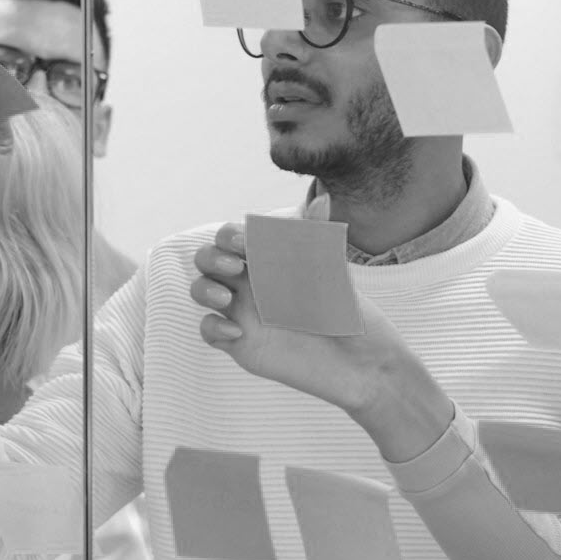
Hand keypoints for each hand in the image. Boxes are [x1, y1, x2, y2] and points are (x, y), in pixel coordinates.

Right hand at [191, 224, 449, 460]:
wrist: (358, 363)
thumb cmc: (346, 312)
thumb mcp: (331, 273)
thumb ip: (318, 238)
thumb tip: (322, 196)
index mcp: (269, 260)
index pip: (232, 237)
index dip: (229, 235)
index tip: (245, 244)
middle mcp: (252, 283)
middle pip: (208, 260)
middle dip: (211, 258)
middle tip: (235, 267)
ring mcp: (243, 312)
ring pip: (202, 291)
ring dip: (204, 289)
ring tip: (224, 297)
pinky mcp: (239, 343)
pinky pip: (208, 330)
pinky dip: (213, 327)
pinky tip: (237, 332)